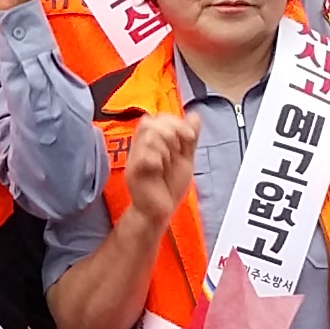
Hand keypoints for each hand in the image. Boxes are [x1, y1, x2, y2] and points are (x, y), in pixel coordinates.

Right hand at [123, 112, 195, 227]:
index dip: (174, 121)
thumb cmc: (168, 187)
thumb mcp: (185, 158)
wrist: (159, 212)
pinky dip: (157, 159)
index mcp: (151, 142)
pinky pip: (144, 155)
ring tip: (167, 163)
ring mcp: (135, 159)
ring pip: (149, 137)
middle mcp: (140, 147)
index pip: (157, 118)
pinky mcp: (134, 172)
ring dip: (166, 148)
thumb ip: (189, 138)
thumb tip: (195, 116)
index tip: (189, 137)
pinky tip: (160, 169)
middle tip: (180, 150)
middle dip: (172, 132)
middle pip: (150, 122)